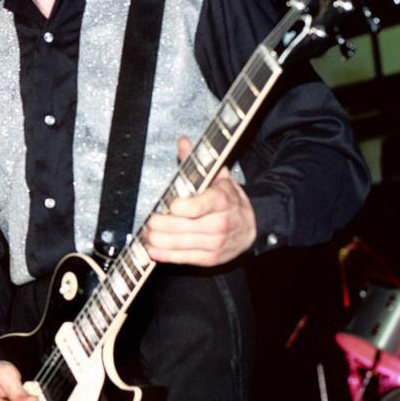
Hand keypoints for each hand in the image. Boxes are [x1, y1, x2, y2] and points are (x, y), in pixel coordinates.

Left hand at [142, 136, 256, 265]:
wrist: (252, 225)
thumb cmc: (228, 200)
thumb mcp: (217, 177)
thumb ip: (196, 162)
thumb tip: (183, 142)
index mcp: (222, 199)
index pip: (195, 206)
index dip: (177, 207)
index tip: (168, 204)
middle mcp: (221, 223)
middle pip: (184, 226)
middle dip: (161, 225)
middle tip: (150, 221)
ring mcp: (217, 243)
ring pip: (181, 244)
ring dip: (159, 241)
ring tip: (147, 235)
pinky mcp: (212, 258)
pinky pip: (185, 258)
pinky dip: (166, 256)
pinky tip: (153, 250)